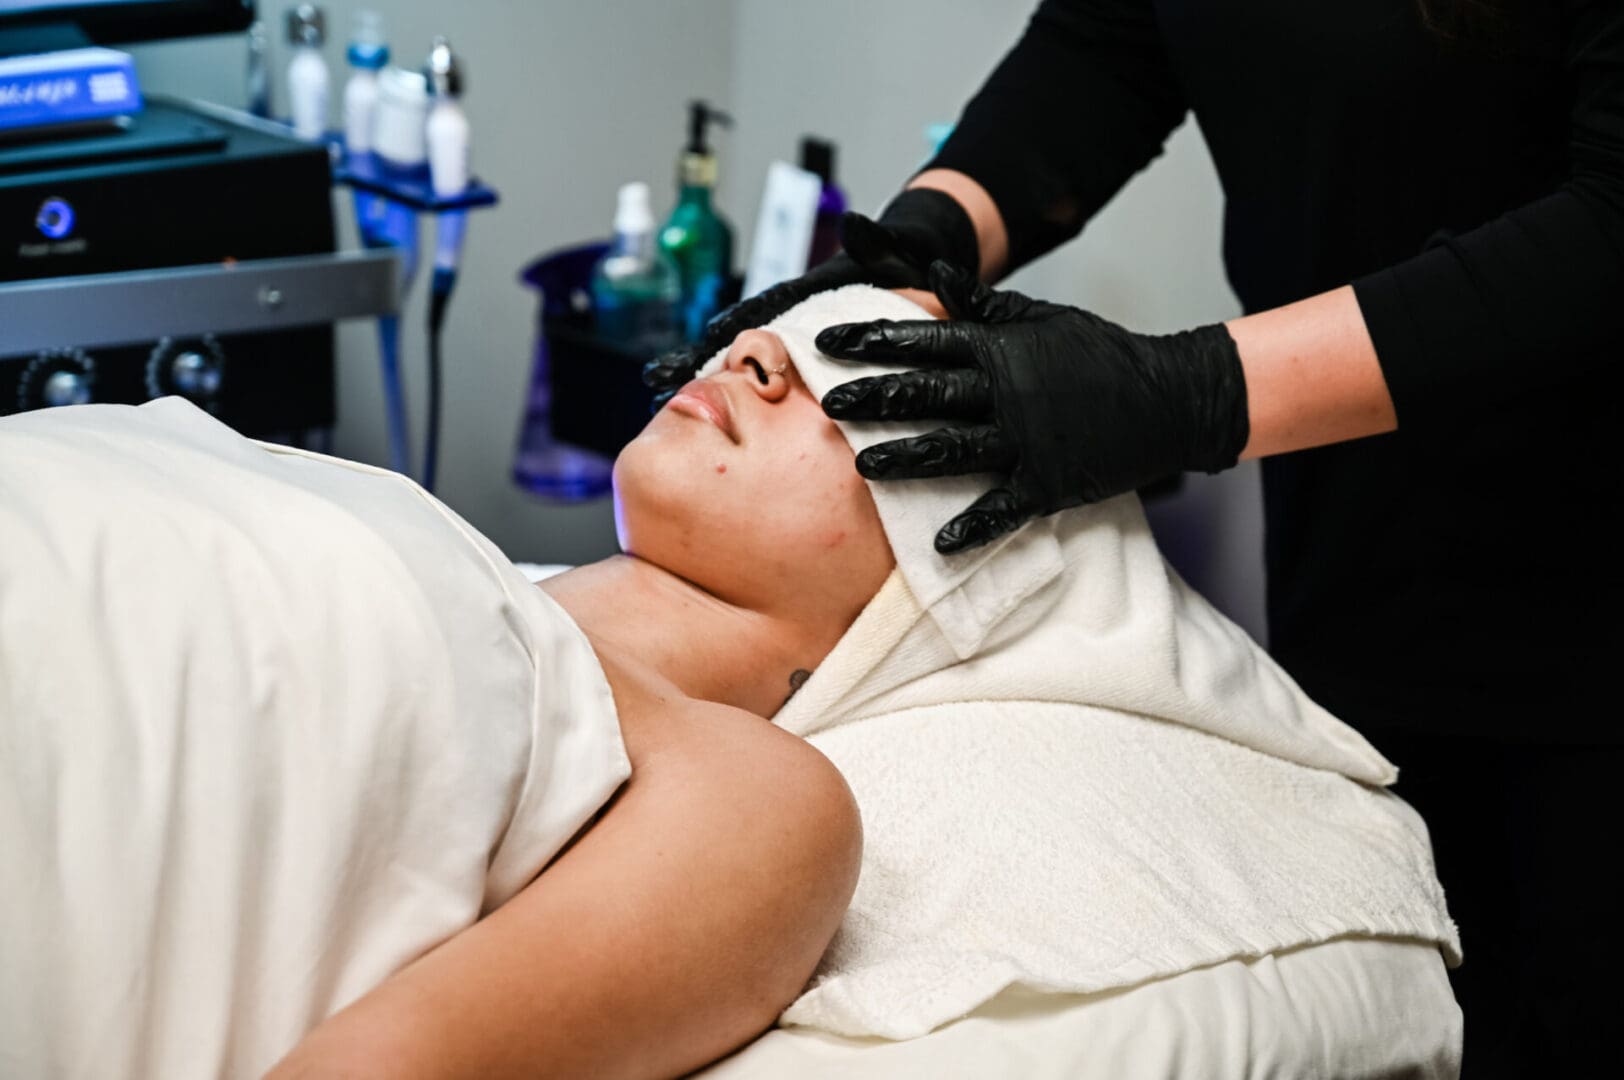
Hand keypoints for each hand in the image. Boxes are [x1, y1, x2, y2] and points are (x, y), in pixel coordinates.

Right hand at [642, 188, 979, 403]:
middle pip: (732, 338)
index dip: (739, 324)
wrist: (911, 269)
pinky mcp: (793, 363)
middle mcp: (788, 318)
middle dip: (695, 358)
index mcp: (806, 295)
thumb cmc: (899, 262)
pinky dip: (727, 398)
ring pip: (733, 364)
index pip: (765, 308)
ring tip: (661, 402)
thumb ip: (875, 241)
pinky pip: (754, 382)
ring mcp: (787, 341)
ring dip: (697, 381)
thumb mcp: (892, 252)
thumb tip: (856, 225)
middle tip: (657, 382)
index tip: (714, 334)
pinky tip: (703, 422)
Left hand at [818, 263, 1249, 553]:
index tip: (828, 345)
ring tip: (864, 466)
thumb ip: (986, 304)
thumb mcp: (1043, 317)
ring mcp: (1027, 440)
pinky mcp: (1050, 481)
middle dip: (873, 397)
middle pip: (927, 394)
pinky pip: (1003, 508)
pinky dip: (972, 527)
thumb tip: (937, 274)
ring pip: (953, 449)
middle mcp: (1007, 392)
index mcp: (1001, 348)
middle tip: (830, 404)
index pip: (924, 341)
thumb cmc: (1101, 355)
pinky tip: (939, 543)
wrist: (1168, 398)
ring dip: (905, 458)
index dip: (872, 341)